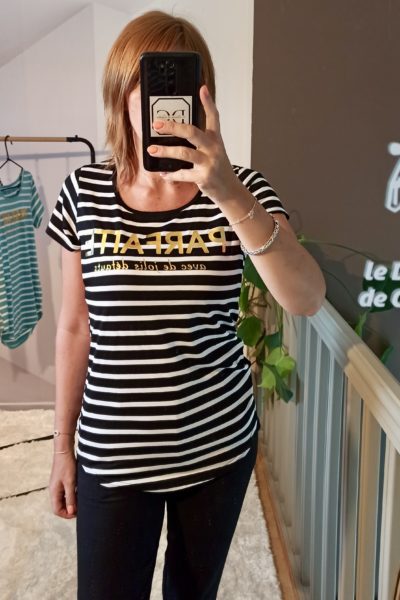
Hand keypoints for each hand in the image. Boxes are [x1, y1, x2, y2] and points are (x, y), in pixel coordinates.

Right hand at [49, 452, 76, 518]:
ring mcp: (57, 485)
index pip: (57, 510)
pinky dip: (71, 495)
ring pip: (63, 499)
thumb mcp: (70, 483)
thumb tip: (71, 512)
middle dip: (69, 509)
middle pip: (59, 506)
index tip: (77, 513)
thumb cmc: (67, 466)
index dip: (67, 515)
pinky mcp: (61, 481)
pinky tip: (79, 492)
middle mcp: (54, 490)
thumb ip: (70, 498)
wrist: (64, 451)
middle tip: (80, 508)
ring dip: (71, 502)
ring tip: (81, 501)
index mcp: (54, 492)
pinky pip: (65, 492)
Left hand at [147, 84, 239, 202]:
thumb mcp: (214, 150)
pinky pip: (182, 174)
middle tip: (157, 124)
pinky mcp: (203, 177)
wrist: (229, 190)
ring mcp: (208, 163)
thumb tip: (177, 131)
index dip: (208, 102)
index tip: (201, 88)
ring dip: (165, 151)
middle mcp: (213, 148)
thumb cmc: (217, 168)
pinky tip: (163, 172)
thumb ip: (200, 140)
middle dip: (173, 127)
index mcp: (216, 139)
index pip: (214, 117)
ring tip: (151, 149)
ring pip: (183, 153)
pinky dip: (170, 174)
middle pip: (192, 132)